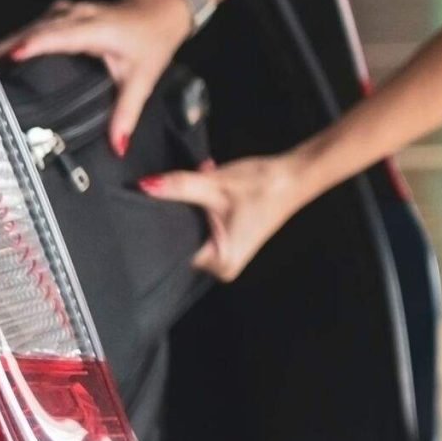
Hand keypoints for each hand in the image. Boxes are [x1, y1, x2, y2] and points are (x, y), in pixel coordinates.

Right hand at [0, 0, 193, 156]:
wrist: (161, 8)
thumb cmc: (152, 40)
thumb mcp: (143, 79)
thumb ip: (127, 113)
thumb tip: (118, 146)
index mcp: (96, 29)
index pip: (60, 35)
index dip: (36, 44)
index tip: (11, 57)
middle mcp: (77, 15)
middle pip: (35, 30)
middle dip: (5, 49)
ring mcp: (67, 11)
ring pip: (29, 26)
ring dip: (4, 44)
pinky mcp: (61, 13)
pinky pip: (32, 26)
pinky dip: (14, 40)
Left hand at [139, 154, 310, 282]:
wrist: (297, 174)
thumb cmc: (262, 185)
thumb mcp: (215, 184)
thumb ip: (179, 186)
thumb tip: (144, 186)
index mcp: (219, 262)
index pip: (173, 250)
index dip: (160, 225)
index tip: (146, 204)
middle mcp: (222, 267)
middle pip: (182, 241)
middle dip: (176, 213)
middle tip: (169, 187)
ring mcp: (227, 254)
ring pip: (193, 230)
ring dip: (190, 206)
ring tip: (193, 181)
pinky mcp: (231, 240)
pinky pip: (204, 227)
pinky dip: (202, 208)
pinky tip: (205, 184)